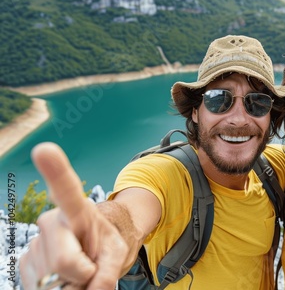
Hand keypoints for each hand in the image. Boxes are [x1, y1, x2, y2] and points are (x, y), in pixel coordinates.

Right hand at [20, 142, 127, 288]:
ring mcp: (35, 243)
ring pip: (52, 281)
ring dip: (70, 284)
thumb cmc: (106, 246)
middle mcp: (50, 222)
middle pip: (65, 263)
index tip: (45, 150)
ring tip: (79, 270)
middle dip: (83, 276)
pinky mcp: (25, 263)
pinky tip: (64, 277)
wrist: (93, 252)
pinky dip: (57, 289)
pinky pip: (42, 288)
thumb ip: (109, 271)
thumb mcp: (117, 254)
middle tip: (91, 269)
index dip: (55, 170)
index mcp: (77, 211)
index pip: (66, 190)